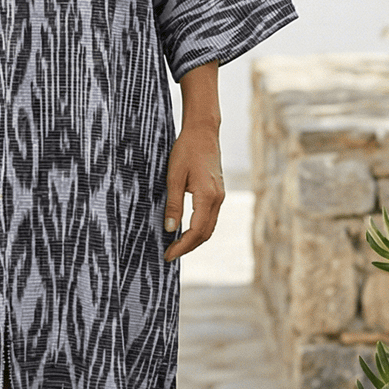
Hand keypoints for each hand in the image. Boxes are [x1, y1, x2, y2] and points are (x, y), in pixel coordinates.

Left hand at [163, 57, 224, 262]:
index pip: (196, 231)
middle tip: (169, 255)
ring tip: (175, 246)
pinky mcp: (218, 193)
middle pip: (205, 234)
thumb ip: (173, 204)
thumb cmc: (186, 150)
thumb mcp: (173, 176)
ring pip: (209, 227)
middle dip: (188, 247)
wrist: (203, 132)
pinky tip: (186, 230)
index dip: (182, 246)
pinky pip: (210, 218)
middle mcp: (217, 199)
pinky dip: (199, 229)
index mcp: (207, 196)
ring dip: (194, 240)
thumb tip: (170, 229)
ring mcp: (220, 196)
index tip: (167, 255)